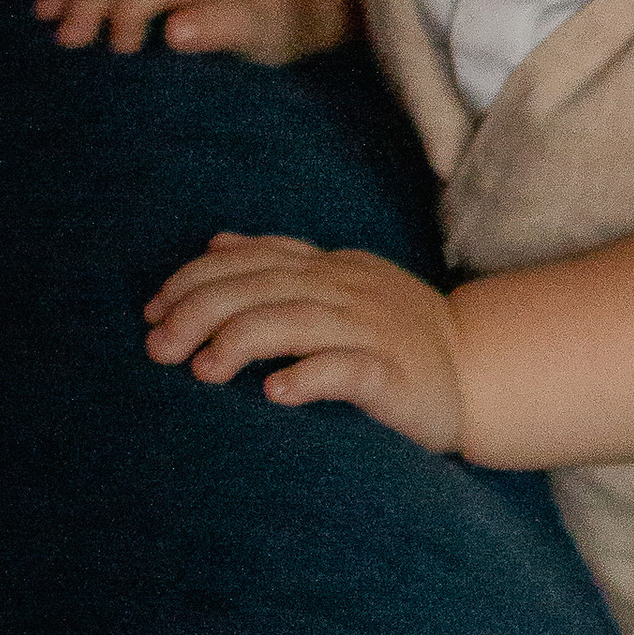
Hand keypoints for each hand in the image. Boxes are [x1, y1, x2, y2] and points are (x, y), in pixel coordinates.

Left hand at [143, 233, 468, 449]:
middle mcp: (348, 291)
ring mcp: (374, 330)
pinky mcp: (396, 374)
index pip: (253, 259)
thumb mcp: (342, 286)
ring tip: (202, 369)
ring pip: (298, 320)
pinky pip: (349, 370)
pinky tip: (274, 392)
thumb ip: (284, 264)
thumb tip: (218, 242)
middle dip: (201, 311)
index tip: (153, 310)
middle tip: (158, 348)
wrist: (481, 371)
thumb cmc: (399, 336)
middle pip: (263, 286)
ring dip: (241, 340)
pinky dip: (308, 377)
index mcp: (332, 268)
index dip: (196, 278)